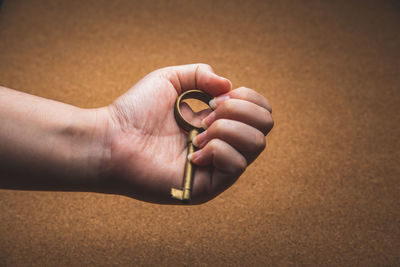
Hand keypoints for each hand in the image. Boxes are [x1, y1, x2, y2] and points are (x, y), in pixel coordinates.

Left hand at [97, 64, 272, 203]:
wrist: (112, 138)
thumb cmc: (136, 110)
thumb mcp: (170, 79)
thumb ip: (201, 74)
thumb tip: (229, 86)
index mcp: (218, 121)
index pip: (259, 110)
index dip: (246, 98)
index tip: (213, 97)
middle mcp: (223, 143)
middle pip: (265, 125)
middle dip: (238, 110)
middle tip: (206, 114)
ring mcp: (218, 166)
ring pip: (256, 144)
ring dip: (227, 129)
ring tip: (196, 133)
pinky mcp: (209, 186)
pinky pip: (237, 165)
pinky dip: (217, 150)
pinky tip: (192, 152)